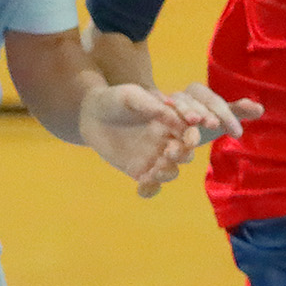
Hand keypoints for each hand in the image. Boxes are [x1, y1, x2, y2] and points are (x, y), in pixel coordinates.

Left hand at [77, 82, 197, 194]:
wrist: (92, 114)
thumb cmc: (115, 98)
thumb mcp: (130, 96)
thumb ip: (150, 104)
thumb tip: (171, 115)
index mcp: (171, 122)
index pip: (190, 132)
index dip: (193, 136)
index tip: (188, 139)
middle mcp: (166, 141)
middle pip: (186, 154)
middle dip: (182, 155)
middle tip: (168, 152)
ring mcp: (154, 158)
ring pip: (171, 172)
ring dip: (167, 173)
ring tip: (154, 170)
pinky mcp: (139, 171)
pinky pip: (151, 186)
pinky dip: (150, 189)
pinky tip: (140, 185)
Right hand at [167, 84, 260, 145]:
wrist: (166, 126)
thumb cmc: (197, 122)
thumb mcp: (218, 117)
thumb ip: (237, 111)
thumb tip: (261, 108)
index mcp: (198, 93)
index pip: (215, 102)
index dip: (227, 116)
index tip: (238, 134)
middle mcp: (181, 96)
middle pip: (195, 101)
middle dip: (206, 112)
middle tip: (215, 126)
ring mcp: (163, 104)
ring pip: (175, 106)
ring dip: (185, 113)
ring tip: (195, 124)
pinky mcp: (152, 114)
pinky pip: (158, 115)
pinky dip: (164, 121)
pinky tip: (170, 134)